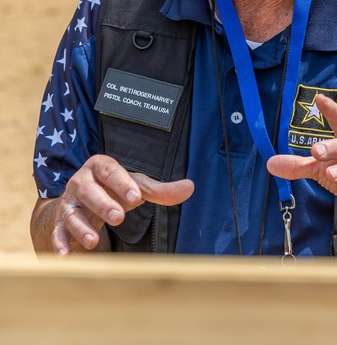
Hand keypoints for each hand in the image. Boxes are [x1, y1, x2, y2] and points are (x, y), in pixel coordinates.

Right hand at [51, 154, 194, 254]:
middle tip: (119, 218)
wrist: (81, 199)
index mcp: (101, 167)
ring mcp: (68, 203)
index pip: (111, 171)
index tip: (136, 197)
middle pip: (89, 191)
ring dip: (81, 228)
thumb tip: (191, 187)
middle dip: (103, 204)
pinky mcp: (59, 222)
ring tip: (94, 242)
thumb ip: (161, 190)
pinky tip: (66, 257)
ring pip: (72, 213)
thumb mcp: (136, 187)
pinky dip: (60, 243)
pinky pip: (57, 232)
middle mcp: (80, 182)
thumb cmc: (114, 189)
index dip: (122, 183)